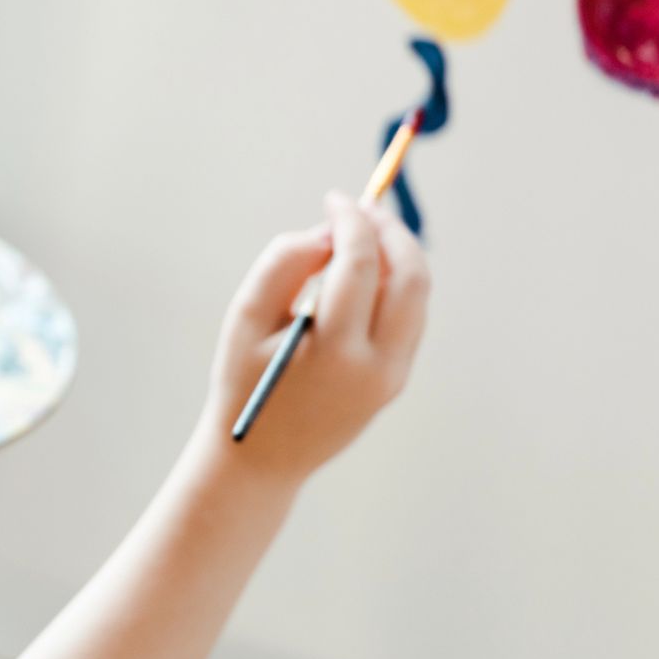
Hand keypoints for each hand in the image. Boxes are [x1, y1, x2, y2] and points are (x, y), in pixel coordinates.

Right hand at [190, 189, 431, 489]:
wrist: (259, 459)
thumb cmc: (241, 382)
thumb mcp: (245, 318)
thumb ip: (283, 264)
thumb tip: (329, 234)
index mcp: (334, 351)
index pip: (360, 264)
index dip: (350, 221)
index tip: (333, 199)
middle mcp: (376, 365)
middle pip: (410, 276)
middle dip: (389, 231)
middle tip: (361, 208)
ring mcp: (392, 377)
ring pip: (417, 296)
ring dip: (397, 255)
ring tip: (361, 235)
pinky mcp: (395, 382)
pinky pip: (410, 317)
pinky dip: (395, 284)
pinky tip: (365, 272)